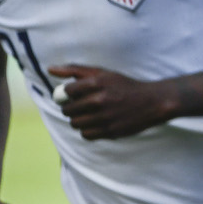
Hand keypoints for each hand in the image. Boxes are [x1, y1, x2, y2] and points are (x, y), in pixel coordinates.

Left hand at [48, 64, 178, 139]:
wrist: (152, 102)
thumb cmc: (124, 86)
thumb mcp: (102, 73)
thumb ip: (74, 70)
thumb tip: (49, 69)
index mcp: (96, 82)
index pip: (66, 91)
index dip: (69, 93)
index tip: (77, 94)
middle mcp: (99, 100)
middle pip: (68, 109)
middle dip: (71, 108)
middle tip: (82, 105)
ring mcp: (105, 117)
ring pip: (75, 123)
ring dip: (78, 119)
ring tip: (89, 114)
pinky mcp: (110, 131)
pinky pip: (86, 134)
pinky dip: (88, 130)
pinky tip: (96, 123)